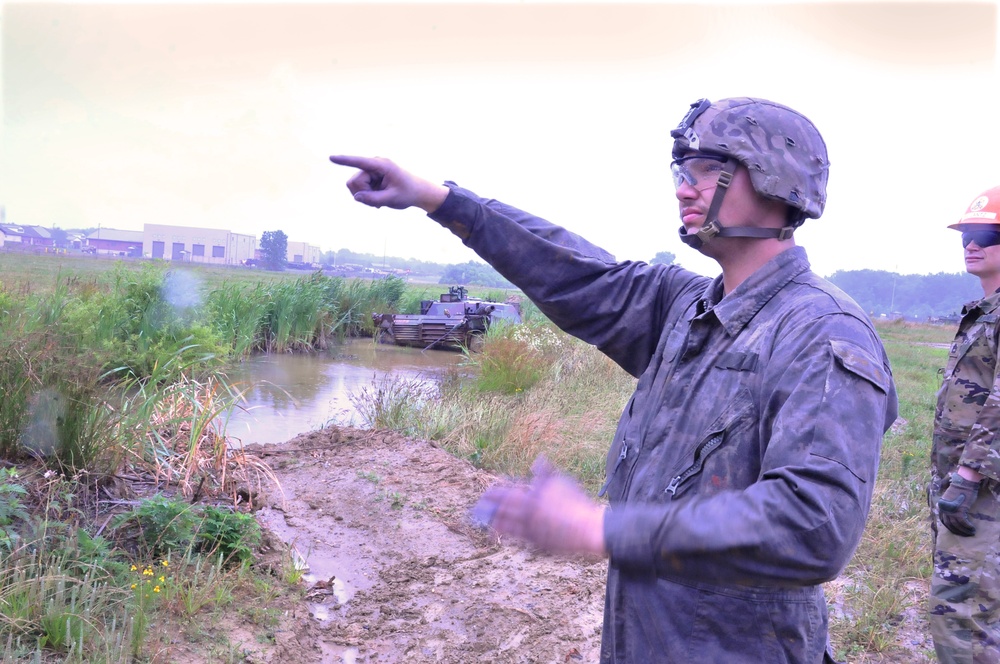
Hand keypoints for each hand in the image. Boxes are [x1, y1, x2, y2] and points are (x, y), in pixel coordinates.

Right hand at [328, 155, 448, 211]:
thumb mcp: (392, 199)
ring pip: (354, 187)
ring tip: (380, 200)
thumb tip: (356, 197)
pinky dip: (367, 197)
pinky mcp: (369, 177)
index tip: (331, 158)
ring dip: (365, 197)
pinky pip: (358, 189)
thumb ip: (374, 199)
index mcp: (382, 165)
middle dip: (363, 194)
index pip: (360, 162)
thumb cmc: (407, 193)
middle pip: (354, 182)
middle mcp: (374, 165)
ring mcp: (370, 170)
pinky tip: (378, 199)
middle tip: (378, 202)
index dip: (344, 160)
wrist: (417, 192)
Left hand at [471, 457, 606, 556]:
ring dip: (494, 523)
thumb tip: (538, 459)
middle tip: (479, 507)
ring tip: (488, 522)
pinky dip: (509, 534)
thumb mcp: (562, 481)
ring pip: (506, 526)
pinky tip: (505, 533)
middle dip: (489, 508)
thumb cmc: (576, 501)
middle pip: (501, 510)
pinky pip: (517, 538)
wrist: (587, 527)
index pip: (507, 492)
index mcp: (532, 495)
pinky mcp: (535, 542)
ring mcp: (530, 528)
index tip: (487, 493)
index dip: (494, 492)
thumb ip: (545, 472)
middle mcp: (528, 513)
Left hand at [938, 472, 980, 536]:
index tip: (956, 531)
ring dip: (964, 530)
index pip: (943, 521)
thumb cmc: (959, 489)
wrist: (964, 483)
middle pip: (949, 524)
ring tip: (971, 532)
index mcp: (941, 506)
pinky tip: (972, 528)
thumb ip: (949, 506)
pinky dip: (968, 526)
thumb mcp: (950, 498)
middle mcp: (944, 509)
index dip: (950, 527)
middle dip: (957, 531)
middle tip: (965, 534)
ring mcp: (951, 510)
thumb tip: (953, 516)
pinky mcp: (959, 510)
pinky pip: (963, 522)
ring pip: (956, 525)